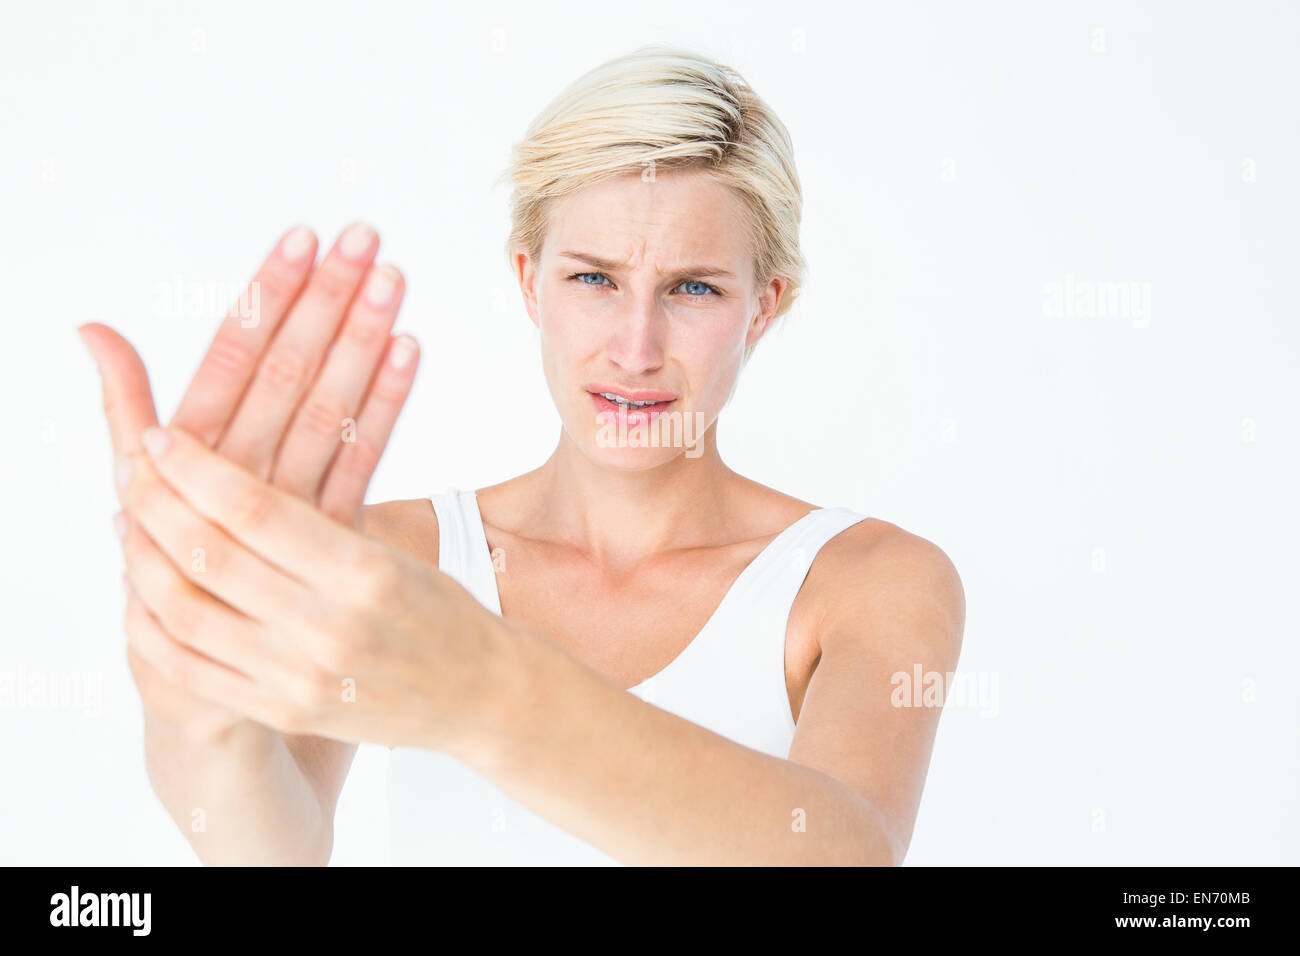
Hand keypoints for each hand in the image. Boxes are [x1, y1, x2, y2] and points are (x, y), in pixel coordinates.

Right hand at [82, 224, 420, 738]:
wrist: (217, 699)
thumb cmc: (185, 581)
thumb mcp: (154, 492)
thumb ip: (130, 410)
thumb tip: (94, 329)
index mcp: (189, 461)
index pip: (230, 361)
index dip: (267, 298)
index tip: (305, 237)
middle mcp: (235, 486)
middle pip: (284, 378)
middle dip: (324, 302)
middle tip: (364, 236)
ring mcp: (287, 522)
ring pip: (328, 415)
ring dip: (361, 341)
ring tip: (393, 277)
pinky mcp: (329, 555)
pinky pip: (362, 471)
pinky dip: (387, 408)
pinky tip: (411, 351)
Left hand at [115, 424, 505, 754]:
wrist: (478, 695)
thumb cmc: (440, 610)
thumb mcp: (391, 553)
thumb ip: (315, 525)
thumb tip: (232, 480)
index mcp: (365, 574)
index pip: (256, 510)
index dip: (196, 468)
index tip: (160, 435)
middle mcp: (329, 628)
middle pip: (210, 555)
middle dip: (156, 501)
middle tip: (131, 466)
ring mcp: (300, 677)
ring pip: (187, 611)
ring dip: (143, 560)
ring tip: (127, 521)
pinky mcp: (283, 710)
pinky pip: (192, 669)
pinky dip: (151, 626)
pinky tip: (140, 591)